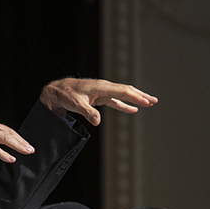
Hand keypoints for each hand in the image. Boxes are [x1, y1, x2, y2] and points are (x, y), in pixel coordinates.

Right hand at [0, 113, 32, 162]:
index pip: (4, 129)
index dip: (15, 137)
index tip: (23, 143)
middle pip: (8, 132)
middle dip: (21, 141)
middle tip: (31, 148)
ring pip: (5, 137)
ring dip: (17, 145)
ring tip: (27, 151)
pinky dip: (3, 153)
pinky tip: (11, 158)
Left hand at [39, 78, 156, 125]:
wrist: (55, 91)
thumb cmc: (65, 95)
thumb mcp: (76, 104)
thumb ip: (88, 112)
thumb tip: (97, 121)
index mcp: (100, 87)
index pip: (122, 91)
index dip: (135, 96)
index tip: (147, 101)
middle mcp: (103, 87)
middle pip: (126, 90)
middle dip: (140, 96)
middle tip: (154, 101)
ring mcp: (101, 92)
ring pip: (122, 95)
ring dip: (134, 99)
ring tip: (148, 103)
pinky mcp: (98, 97)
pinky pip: (114, 100)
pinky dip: (123, 104)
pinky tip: (131, 109)